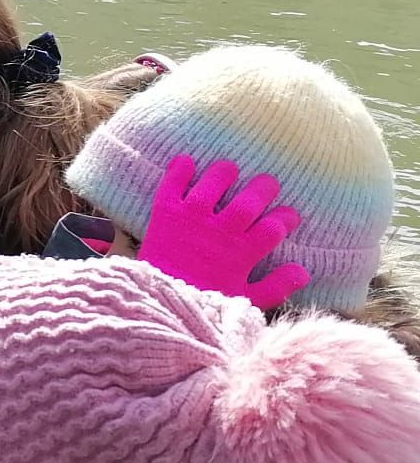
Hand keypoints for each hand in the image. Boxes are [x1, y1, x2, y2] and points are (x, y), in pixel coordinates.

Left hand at [138, 154, 309, 309]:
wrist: (159, 301)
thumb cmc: (204, 302)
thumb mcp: (245, 301)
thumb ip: (276, 287)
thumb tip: (304, 272)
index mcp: (242, 253)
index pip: (273, 228)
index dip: (285, 219)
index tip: (289, 215)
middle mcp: (220, 232)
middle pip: (248, 202)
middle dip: (263, 189)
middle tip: (268, 183)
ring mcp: (192, 220)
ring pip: (213, 186)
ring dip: (223, 173)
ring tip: (230, 169)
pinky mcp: (166, 214)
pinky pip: (172, 185)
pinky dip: (178, 170)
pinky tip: (186, 160)